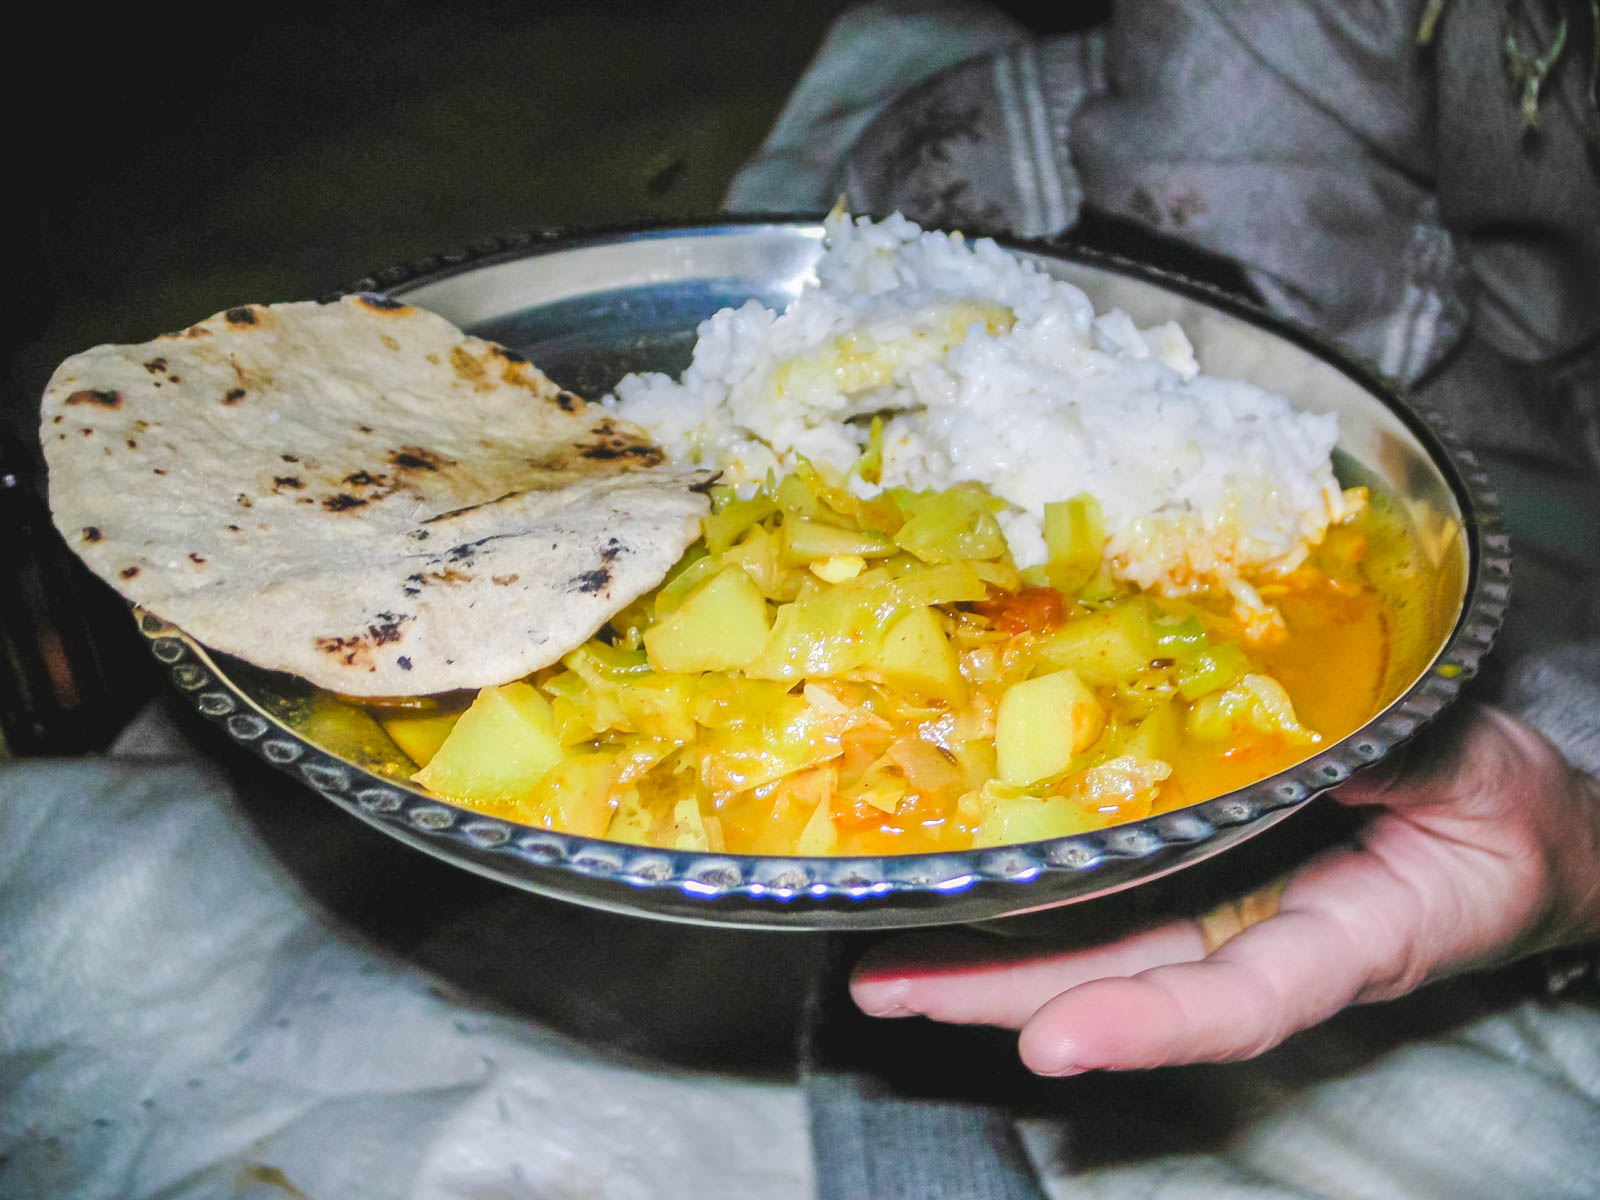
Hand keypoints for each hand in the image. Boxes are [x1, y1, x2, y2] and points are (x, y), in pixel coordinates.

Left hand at [851, 705, 1599, 1073]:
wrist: (1504, 824)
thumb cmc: (1501, 809)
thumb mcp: (1471, 773)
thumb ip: (1400, 757)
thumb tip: (1320, 730)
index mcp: (1342, 939)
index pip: (1237, 997)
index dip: (1148, 1024)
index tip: (1055, 1042)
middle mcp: (1255, 936)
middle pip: (1118, 979)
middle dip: (999, 992)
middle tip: (889, 987)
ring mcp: (1212, 903)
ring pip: (1085, 942)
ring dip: (979, 952)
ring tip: (879, 957)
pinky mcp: (1186, 862)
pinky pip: (1095, 884)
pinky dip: (1019, 891)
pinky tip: (944, 887)